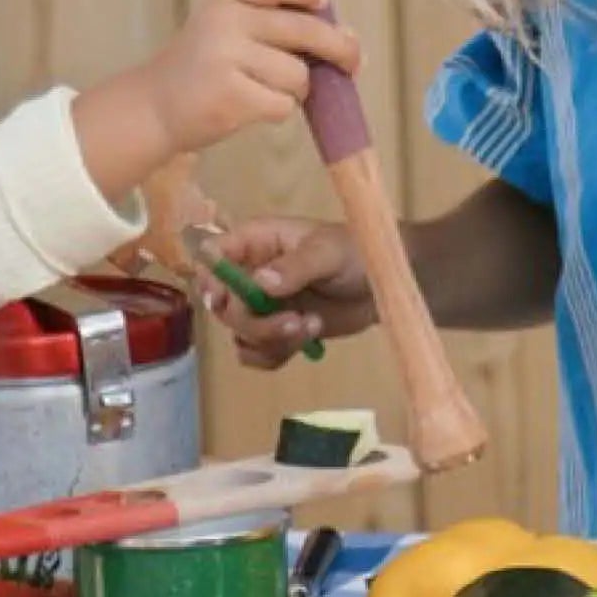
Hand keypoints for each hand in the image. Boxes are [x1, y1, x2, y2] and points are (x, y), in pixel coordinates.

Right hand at [73, 0, 360, 201]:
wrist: (155, 108)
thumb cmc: (205, 70)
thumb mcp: (230, 32)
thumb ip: (280, 28)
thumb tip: (350, 40)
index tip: (323, 1)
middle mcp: (226, 21)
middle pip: (305, 30)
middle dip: (339, 47)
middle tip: (353, 61)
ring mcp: (227, 58)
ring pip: (298, 75)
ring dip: (296, 89)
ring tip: (265, 91)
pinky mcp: (231, 96)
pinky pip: (283, 104)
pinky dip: (278, 110)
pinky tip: (251, 108)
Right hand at [205, 216, 375, 368]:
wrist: (385, 285)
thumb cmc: (357, 254)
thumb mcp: (328, 253)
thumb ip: (295, 266)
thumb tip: (260, 282)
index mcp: (256, 242)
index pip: (212, 256)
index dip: (211, 279)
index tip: (228, 298)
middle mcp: (251, 274)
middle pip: (222, 305)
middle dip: (254, 321)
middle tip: (293, 321)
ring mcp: (262, 306)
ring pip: (239, 333)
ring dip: (271, 340)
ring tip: (311, 327)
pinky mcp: (277, 332)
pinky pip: (256, 353)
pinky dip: (276, 355)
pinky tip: (308, 342)